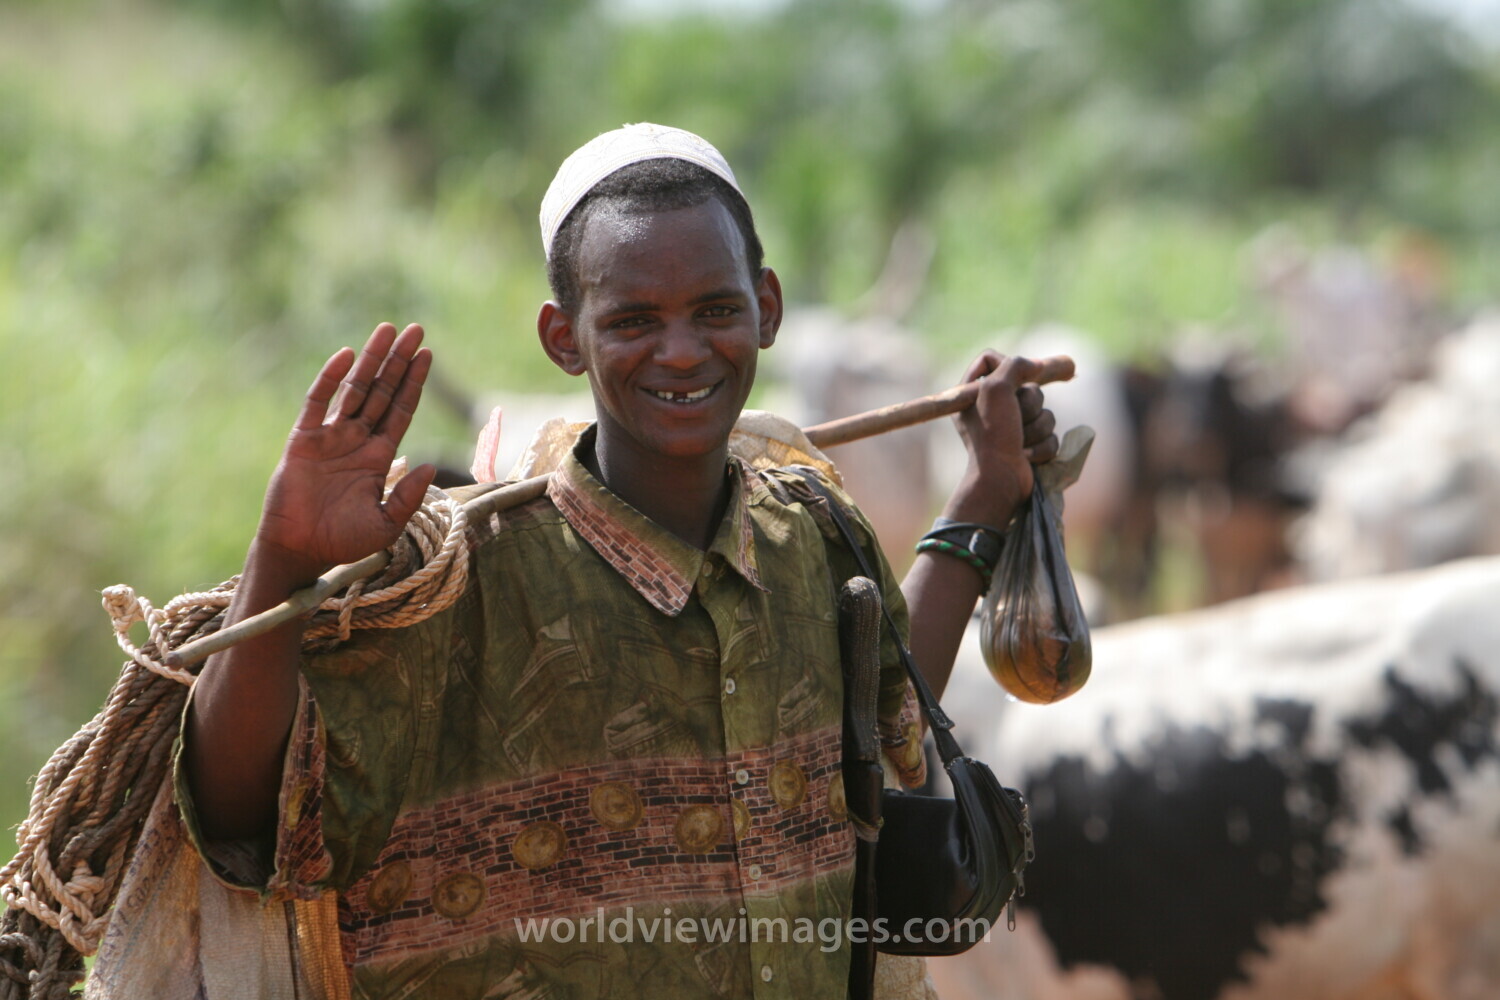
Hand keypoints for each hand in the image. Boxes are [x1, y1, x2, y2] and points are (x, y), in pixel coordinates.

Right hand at [254, 322, 435, 581]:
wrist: (300, 551)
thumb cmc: (343, 542)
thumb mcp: (386, 524)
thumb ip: (408, 497)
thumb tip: (431, 465)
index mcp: (379, 456)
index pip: (401, 410)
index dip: (414, 382)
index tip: (428, 354)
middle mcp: (357, 440)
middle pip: (382, 391)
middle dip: (399, 361)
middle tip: (416, 329)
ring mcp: (331, 437)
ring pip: (355, 389)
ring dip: (371, 360)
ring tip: (388, 331)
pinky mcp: (304, 440)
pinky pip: (317, 403)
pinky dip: (330, 379)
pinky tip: (345, 356)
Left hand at [944, 350, 1059, 525]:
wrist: (999, 479)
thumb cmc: (991, 434)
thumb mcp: (996, 389)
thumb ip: (1015, 366)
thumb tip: (1037, 365)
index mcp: (973, 394)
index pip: (990, 359)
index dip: (1008, 365)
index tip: (1019, 376)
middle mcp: (992, 409)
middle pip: (1028, 387)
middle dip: (1028, 404)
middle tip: (1014, 419)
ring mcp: (1013, 430)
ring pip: (1045, 412)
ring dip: (1036, 428)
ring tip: (1019, 443)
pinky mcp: (1031, 448)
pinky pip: (1052, 436)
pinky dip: (1042, 447)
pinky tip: (1026, 457)